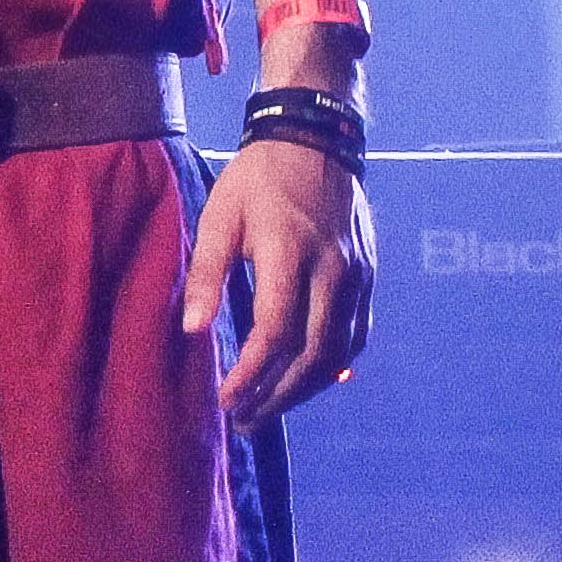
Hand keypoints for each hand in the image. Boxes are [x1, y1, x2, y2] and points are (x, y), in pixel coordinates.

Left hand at [187, 131, 369, 423]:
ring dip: (306, 388)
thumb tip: (192, 330)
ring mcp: (358, 274)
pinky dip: (335, 365)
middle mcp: (333, 269)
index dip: (251, 375)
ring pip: (340, 351)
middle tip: (245, 420)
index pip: (276, 334)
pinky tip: (312, 383)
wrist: (316, 141)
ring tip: (271, 408)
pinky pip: (357, 332)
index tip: (226, 401)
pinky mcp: (369, 275)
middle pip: (312, 354)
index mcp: (290, 253)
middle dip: (278, 395)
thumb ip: (207, 274)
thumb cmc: (256, 179)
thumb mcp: (219, 217)